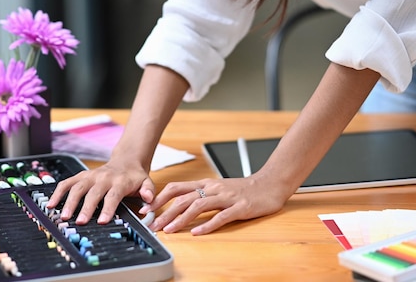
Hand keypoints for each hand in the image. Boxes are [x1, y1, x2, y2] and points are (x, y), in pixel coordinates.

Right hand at [46, 160, 154, 224]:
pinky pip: (67, 183)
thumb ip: (149, 191)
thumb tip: (149, 199)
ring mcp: (90, 176)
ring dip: (69, 201)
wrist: (126, 161)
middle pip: (93, 193)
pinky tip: (51, 204)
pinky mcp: (81, 176)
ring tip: (64, 216)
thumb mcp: (147, 182)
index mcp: (120, 181)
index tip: (103, 221)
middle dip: (86, 208)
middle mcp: (103, 178)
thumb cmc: (135, 177)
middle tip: (81, 222)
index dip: (108, 208)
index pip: (113, 195)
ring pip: (77, 187)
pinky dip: (58, 193)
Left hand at [140, 175, 286, 234]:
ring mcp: (226, 197)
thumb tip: (177, 206)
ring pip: (198, 206)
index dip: (160, 198)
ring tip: (169, 229)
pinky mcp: (240, 207)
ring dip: (181, 218)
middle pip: (183, 198)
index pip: (177, 188)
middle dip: (164, 212)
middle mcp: (213, 188)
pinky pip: (221, 216)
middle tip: (152, 224)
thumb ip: (200, 195)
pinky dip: (207, 224)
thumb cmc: (243, 189)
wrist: (270, 183)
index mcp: (206, 183)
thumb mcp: (217, 188)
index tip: (146, 209)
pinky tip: (197, 232)